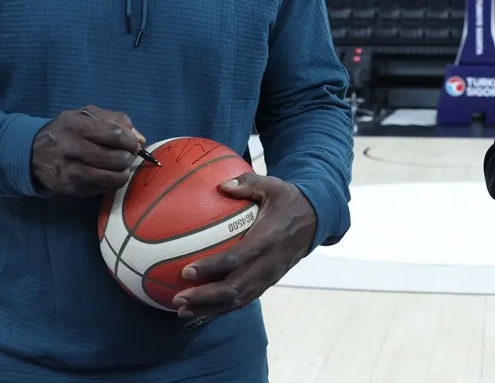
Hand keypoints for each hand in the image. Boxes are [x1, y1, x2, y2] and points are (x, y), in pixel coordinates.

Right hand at [30, 105, 144, 195]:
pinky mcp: (72, 189)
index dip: (130, 141)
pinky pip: (104, 189)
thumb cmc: (66, 130)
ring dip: (123, 172)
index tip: (132, 143)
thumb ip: (115, 119)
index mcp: (76, 125)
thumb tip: (139, 138)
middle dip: (128, 157)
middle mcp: (71, 149)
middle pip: (117, 159)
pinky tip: (105, 174)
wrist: (31, 153)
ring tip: (118, 165)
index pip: (115, 135)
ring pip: (113, 177)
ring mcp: (70, 172)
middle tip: (126, 155)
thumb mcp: (86, 115)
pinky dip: (110, 182)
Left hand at [171, 172, 316, 318]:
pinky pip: (244, 301)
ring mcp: (269, 276)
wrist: (316, 220)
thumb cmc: (289, 200)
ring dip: (210, 308)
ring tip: (182, 309)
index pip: (236, 259)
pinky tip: (200, 310)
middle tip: (178, 298)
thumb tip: (221, 184)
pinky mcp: (268, 282)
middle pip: (235, 289)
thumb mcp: (272, 186)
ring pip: (238, 300)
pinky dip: (221, 309)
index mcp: (267, 240)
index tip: (186, 271)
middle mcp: (268, 264)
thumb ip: (248, 184)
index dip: (211, 268)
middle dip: (205, 297)